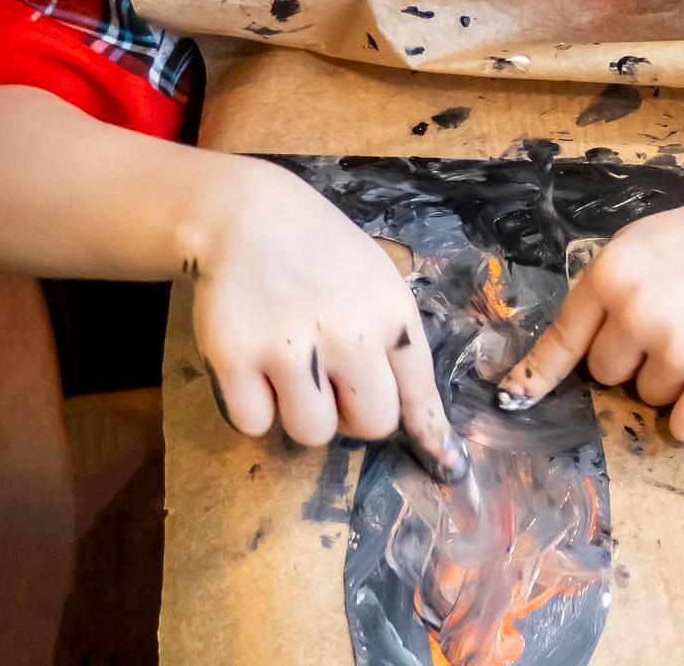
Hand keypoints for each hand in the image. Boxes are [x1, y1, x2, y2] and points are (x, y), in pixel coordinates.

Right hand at [185, 156, 465, 478]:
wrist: (247, 216)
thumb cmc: (322, 253)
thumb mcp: (377, 282)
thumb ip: (394, 342)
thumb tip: (417, 416)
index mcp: (391, 313)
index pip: (419, 393)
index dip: (431, 435)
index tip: (447, 468)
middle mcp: (349, 333)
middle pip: (371, 425)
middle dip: (353, 416)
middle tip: (332, 383)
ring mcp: (291, 347)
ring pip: (313, 433)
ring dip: (301, 412)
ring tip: (290, 365)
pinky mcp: (236, 358)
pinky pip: (255, 423)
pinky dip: (252, 404)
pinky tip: (253, 361)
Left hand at [497, 185, 683, 440]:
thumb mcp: (634, 248)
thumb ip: (602, 293)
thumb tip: (573, 354)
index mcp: (608, 276)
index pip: (561, 341)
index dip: (537, 376)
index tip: (514, 400)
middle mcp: (635, 311)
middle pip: (606, 375)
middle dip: (632, 358)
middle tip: (671, 322)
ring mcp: (678, 345)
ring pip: (648, 397)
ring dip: (670, 379)